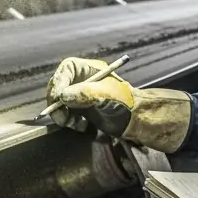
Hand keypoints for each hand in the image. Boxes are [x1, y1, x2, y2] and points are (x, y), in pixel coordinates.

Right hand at [45, 57, 191, 152]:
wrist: (140, 122)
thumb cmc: (127, 104)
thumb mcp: (106, 96)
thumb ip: (83, 93)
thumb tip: (62, 96)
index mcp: (91, 70)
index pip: (67, 69)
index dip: (58, 82)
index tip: (57, 98)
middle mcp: (85, 81)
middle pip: (60, 86)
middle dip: (57, 102)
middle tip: (60, 117)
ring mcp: (83, 96)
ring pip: (61, 102)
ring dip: (63, 115)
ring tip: (75, 125)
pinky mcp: (84, 111)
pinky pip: (67, 114)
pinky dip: (70, 122)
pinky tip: (82, 127)